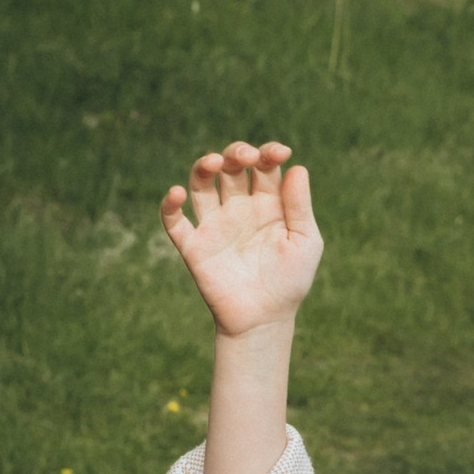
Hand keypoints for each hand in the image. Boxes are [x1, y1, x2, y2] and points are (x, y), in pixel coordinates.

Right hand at [160, 138, 323, 338]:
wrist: (264, 320)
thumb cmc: (290, 281)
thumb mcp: (304, 241)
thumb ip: (299, 206)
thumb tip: (298, 167)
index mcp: (268, 203)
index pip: (264, 166)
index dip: (268, 154)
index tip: (280, 154)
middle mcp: (239, 207)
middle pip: (231, 168)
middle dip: (237, 154)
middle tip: (245, 156)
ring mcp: (214, 224)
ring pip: (201, 185)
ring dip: (203, 167)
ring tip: (213, 162)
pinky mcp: (194, 245)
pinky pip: (174, 221)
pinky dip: (169, 205)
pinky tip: (177, 193)